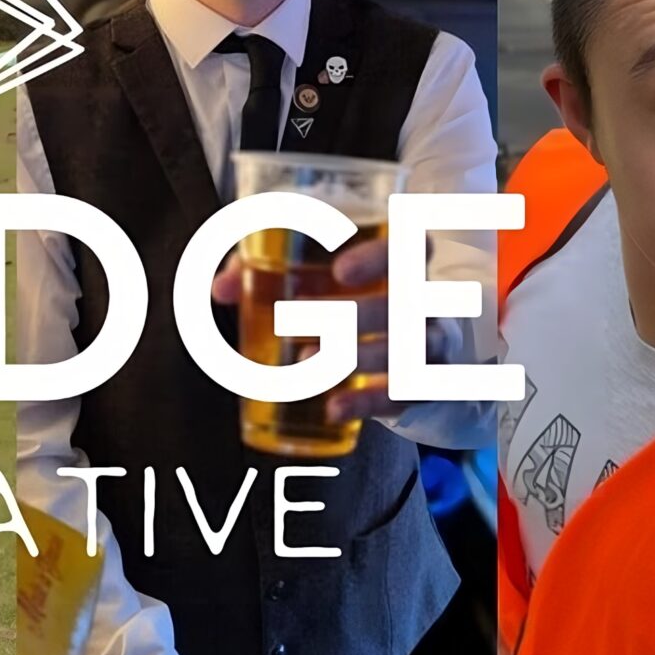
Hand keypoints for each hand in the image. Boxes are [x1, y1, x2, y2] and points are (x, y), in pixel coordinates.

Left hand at [210, 236, 453, 423]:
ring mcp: (432, 350)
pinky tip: (334, 407)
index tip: (340, 270)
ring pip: (406, 350)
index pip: (412, 247)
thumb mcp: (321, 282)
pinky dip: (367, 402)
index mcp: (404, 267)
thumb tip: (222, 288)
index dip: (380, 256)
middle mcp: (425, 305)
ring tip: (305, 359)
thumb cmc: (357, 306)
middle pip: (404, 304)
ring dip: (355, 355)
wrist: (419, 366)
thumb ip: (270, 272)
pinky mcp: (425, 390)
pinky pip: (402, 396)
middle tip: (293, 319)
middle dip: (352, 314)